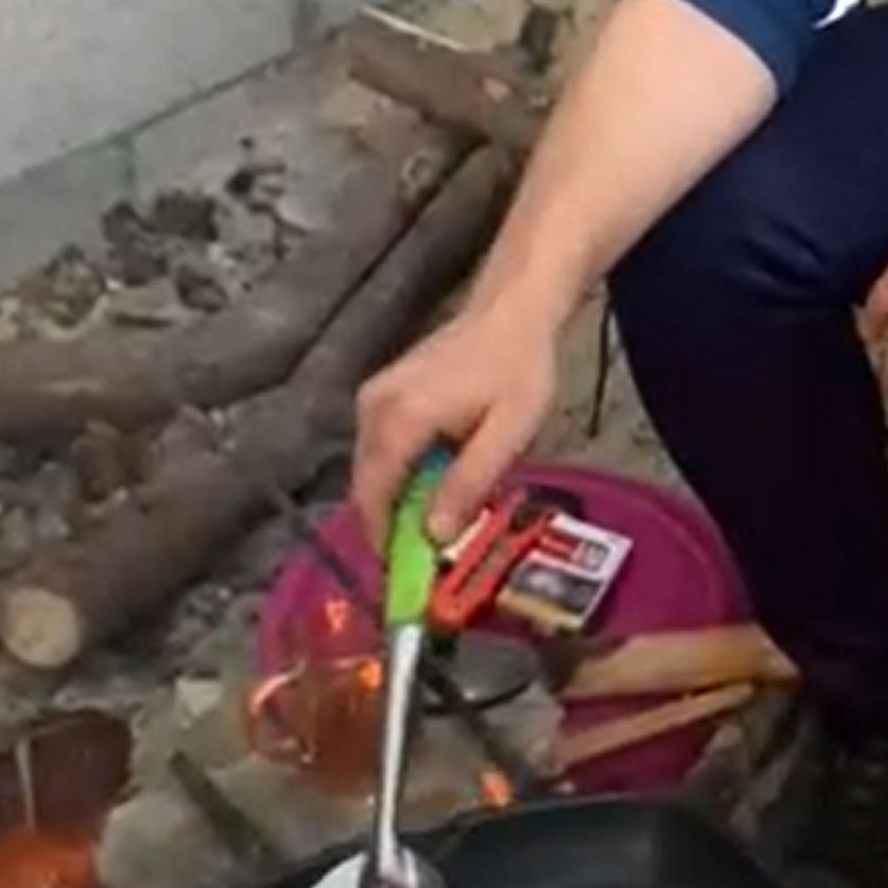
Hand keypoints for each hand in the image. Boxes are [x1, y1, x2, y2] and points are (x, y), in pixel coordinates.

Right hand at [352, 295, 561, 548]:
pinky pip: (382, 450)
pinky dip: (403, 473)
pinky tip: (441, 478)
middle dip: (394, 524)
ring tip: (443, 516)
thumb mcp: (508, 433)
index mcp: (400, 419)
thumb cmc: (519, 371)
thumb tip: (433, 536)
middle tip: (432, 553)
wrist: (512, 313)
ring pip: (374, 470)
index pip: (372, 497)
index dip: (384, 540)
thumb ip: (469, 484)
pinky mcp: (382, 396)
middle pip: (368, 487)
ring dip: (401, 499)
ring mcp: (373, 399)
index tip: (406, 574)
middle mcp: (373, 409)